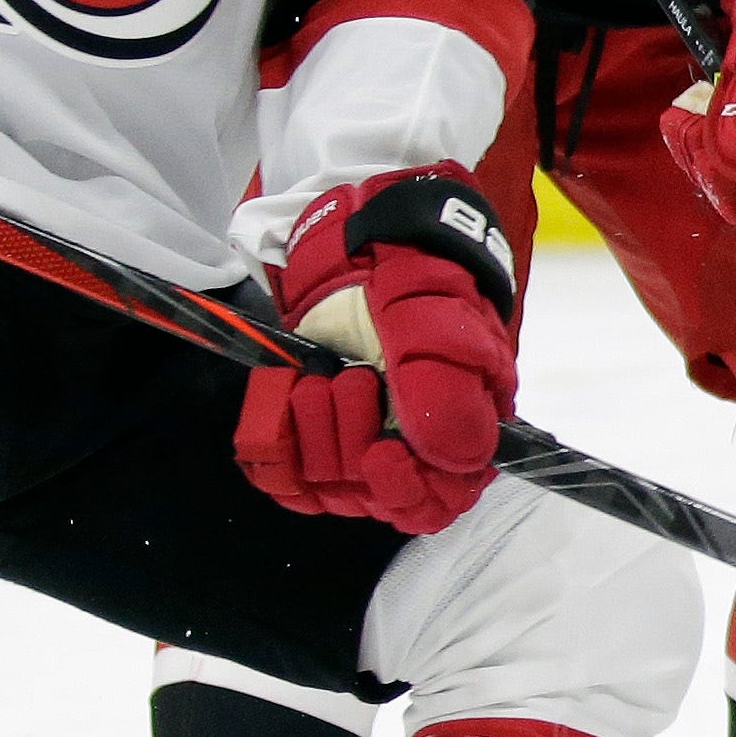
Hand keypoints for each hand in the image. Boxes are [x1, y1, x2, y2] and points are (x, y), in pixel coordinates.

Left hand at [236, 165, 521, 532]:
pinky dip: (274, 442)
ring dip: (314, 428)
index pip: (438, 499)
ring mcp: (358, 437)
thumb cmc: (414, 274)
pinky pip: (284, 473)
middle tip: (349, 379)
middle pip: (374, 492)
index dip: (406, 491)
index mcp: (461, 426)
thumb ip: (448, 388)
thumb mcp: (437, 321)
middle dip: (351, 437)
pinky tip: (284, 399)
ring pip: (327, 480)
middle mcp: (411, 444)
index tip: (380, 455)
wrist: (357, 237)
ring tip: (318, 375)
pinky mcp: (312, 429)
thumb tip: (457, 457)